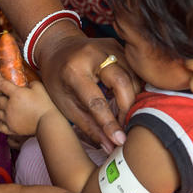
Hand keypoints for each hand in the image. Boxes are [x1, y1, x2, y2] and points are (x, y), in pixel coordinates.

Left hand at [0, 73, 57, 137]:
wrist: (48, 122)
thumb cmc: (45, 105)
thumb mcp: (39, 87)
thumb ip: (30, 83)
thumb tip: (26, 83)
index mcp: (15, 94)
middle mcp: (9, 106)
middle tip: (4, 94)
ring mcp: (9, 119)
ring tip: (5, 106)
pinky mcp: (11, 129)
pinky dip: (0, 121)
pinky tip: (4, 119)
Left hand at [34, 28, 136, 150]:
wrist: (57, 47)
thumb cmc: (58, 80)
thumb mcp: (65, 104)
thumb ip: (89, 126)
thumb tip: (111, 147)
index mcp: (73, 70)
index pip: (96, 100)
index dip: (109, 122)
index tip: (120, 141)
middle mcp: (92, 54)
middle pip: (122, 82)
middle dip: (128, 108)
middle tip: (126, 126)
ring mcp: (108, 46)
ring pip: (132, 76)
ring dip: (133, 98)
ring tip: (123, 113)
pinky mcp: (118, 45)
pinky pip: (134, 69)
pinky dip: (134, 87)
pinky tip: (126, 98)